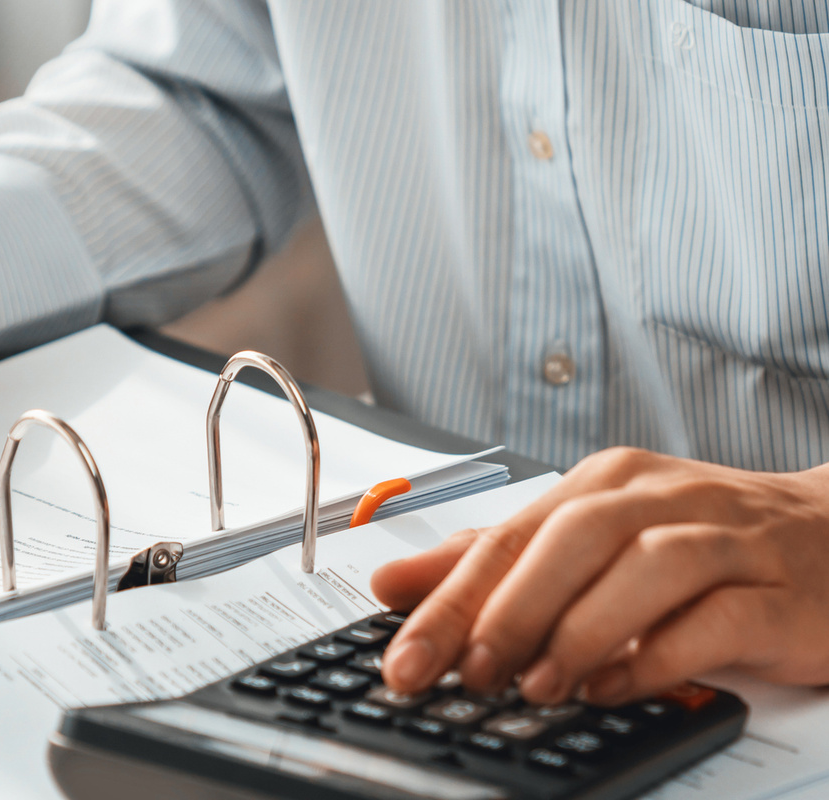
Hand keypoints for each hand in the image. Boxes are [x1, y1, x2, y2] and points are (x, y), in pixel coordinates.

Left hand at [371, 447, 828, 704]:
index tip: (405, 658)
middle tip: (468, 675)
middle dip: (506, 613)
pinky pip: (716, 618)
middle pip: (567, 542)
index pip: (508, 535)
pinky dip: (661, 654)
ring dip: (581, 630)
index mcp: (603, 484)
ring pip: (641, 569)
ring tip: (537, 686)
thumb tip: (393, 582)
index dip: (449, 599)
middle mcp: (658, 499)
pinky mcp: (778, 591)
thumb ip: (495, 561)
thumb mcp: (589, 540)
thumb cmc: (701, 540)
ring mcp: (723, 539)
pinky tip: (619, 686)